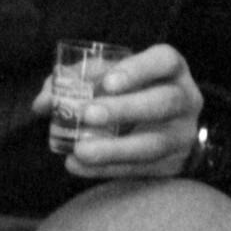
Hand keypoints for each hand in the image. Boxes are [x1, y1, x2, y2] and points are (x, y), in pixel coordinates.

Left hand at [36, 42, 201, 180]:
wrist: (167, 128)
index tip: (107, 83)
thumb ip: (78, 81)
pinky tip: (80, 165)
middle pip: (165, 102)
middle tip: (87, 115)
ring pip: (155, 143)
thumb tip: (44, 102)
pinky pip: (141, 169)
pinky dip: (107, 169)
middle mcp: (185, 99)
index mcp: (171, 70)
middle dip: (125, 109)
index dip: (137, 70)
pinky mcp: (173, 164)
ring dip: (115, 148)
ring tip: (81, 150)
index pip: (164, 61)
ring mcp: (183, 134)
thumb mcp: (112, 77)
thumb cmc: (131, 93)